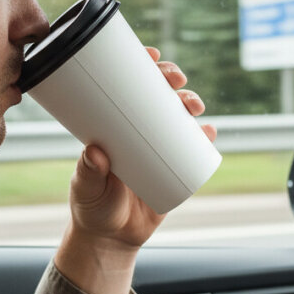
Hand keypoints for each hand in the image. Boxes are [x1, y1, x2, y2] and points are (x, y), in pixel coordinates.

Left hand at [54, 47, 214, 293]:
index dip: (140, 65)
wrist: (111, 238)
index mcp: (112, 126)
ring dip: (189, 103)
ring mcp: (157, 147)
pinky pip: (192, 147)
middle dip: (170, 79)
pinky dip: (203, 137)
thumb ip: (88, 173)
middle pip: (156, 94)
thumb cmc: (92, 208)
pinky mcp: (173, 167)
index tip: (151, 54)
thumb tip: (95, 152)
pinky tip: (208, 133)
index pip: (125, 86)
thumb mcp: (86, 189)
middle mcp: (136, 131)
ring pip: (177, 116)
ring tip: (194, 106)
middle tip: (176, 79)